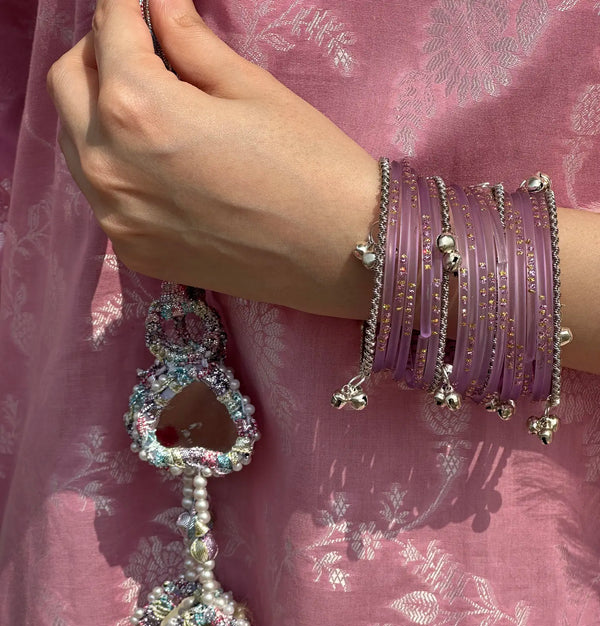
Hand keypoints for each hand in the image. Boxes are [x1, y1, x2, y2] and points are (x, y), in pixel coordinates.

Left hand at [46, 0, 378, 317]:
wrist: (342, 256)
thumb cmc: (311, 165)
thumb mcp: (251, 89)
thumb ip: (188, 41)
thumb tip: (158, 3)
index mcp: (139, 110)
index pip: (107, 31)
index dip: (125, 2)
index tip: (142, 0)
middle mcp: (109, 167)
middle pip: (68, 83)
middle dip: (99, 52)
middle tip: (143, 47)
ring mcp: (116, 218)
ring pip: (76, 140)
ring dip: (99, 108)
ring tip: (152, 102)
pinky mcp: (133, 251)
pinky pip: (102, 193)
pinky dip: (118, 163)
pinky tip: (161, 162)